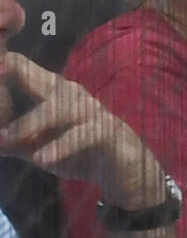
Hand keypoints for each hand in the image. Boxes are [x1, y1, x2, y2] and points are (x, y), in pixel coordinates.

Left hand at [0, 51, 166, 210]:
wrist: (124, 172)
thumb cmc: (80, 152)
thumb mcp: (40, 147)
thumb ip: (14, 142)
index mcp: (52, 93)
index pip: (22, 69)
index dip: (5, 65)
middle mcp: (72, 95)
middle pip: (40, 79)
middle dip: (18, 73)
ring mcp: (91, 111)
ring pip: (58, 109)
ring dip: (30, 124)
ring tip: (5, 139)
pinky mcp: (107, 131)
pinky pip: (82, 135)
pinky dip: (60, 146)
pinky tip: (41, 159)